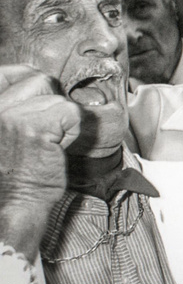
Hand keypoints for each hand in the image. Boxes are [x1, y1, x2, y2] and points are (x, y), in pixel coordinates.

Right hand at [0, 65, 81, 257]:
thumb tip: (40, 82)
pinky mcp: (32, 127)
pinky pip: (70, 111)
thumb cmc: (6, 176)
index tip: (39, 110)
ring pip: (53, 92)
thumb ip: (10, 107)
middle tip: (45, 133)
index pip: (9, 73)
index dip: (32, 87)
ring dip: (60, 116)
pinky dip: (73, 129)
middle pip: (35, 78)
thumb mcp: (0, 132)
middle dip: (49, 101)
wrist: (7, 210)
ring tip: (47, 143)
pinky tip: (57, 148)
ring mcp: (5, 114)